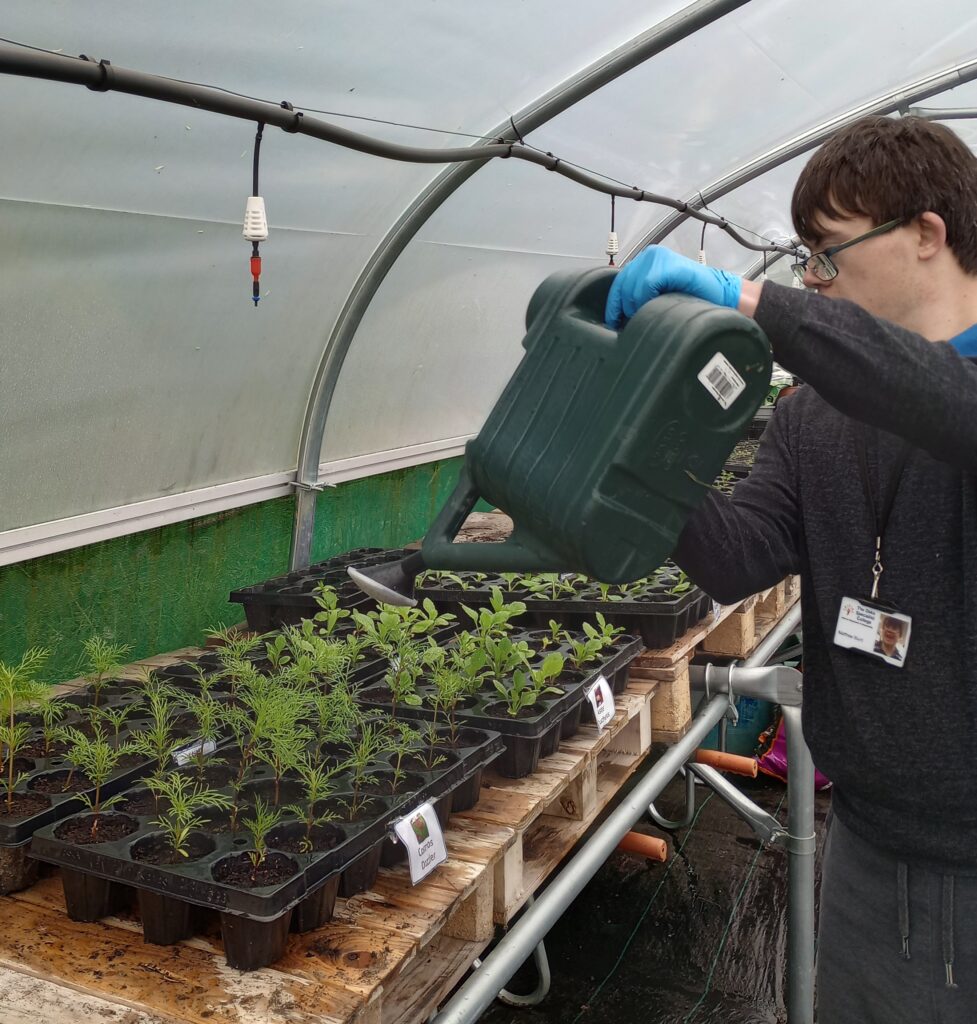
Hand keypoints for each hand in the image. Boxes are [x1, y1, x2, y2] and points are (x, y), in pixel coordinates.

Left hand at [605, 246, 742, 327]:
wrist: (721, 294)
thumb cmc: (692, 297)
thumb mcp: (660, 294)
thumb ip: (640, 295)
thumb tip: (617, 313)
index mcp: (644, 261)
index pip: (619, 283)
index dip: (613, 304)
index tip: (612, 322)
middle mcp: (649, 255)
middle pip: (622, 285)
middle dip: (624, 308)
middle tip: (631, 323)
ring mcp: (657, 258)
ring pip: (632, 287)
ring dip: (636, 306)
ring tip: (647, 316)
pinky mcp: (667, 265)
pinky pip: (646, 285)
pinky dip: (647, 298)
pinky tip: (656, 306)